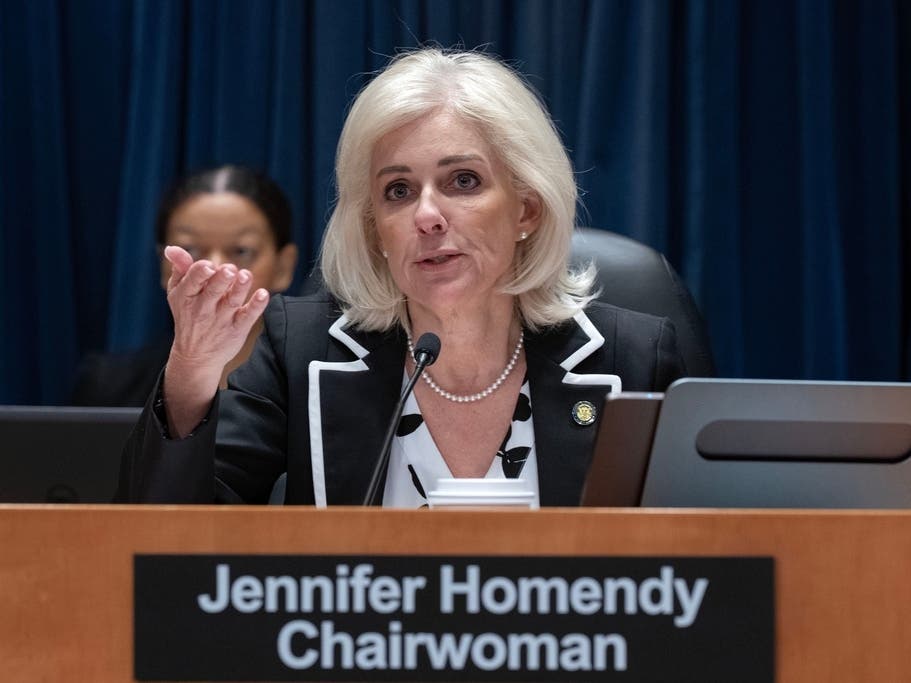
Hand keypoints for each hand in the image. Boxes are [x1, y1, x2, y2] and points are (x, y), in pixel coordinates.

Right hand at [162, 246, 269, 436]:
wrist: (195, 356)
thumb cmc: (188, 316)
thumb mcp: (178, 293)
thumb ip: (180, 268)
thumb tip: (171, 248)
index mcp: (186, 296)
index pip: (192, 282)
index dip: (200, 273)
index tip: (208, 265)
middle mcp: (203, 309)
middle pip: (213, 290)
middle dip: (221, 279)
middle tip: (229, 269)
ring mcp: (221, 320)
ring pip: (232, 301)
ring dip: (240, 288)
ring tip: (246, 275)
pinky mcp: (237, 329)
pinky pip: (248, 316)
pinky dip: (256, 305)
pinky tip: (264, 294)